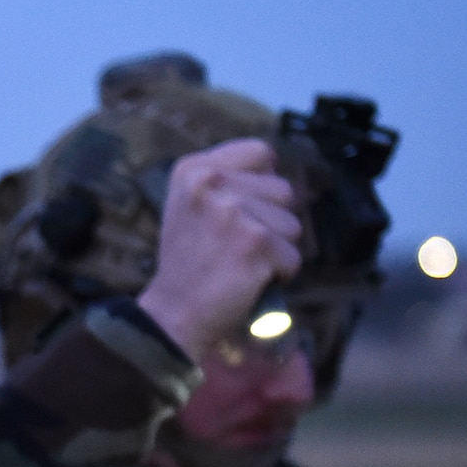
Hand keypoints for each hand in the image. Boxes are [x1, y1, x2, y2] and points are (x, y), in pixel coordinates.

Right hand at [135, 138, 302, 361]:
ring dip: (276, 249)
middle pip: (283, 189)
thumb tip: (275, 171)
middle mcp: (211, 183)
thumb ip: (227, 181)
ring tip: (240, 262)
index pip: (261, 153)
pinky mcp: (256, 243)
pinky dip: (278, 274)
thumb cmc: (189, 262)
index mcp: (193, 169)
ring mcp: (233, 211)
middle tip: (236, 245)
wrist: (174, 313)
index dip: (262, 183)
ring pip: (292, 224)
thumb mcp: (191, 205)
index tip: (242, 210)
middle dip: (271, 221)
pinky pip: (293, 256)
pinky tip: (248, 279)